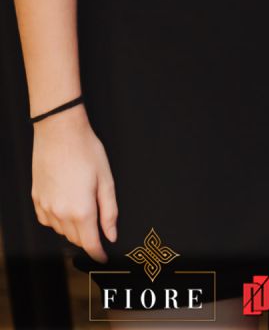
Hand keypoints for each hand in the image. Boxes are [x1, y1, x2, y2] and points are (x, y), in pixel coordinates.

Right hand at [32, 105, 117, 261]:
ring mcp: (45, 207)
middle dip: (88, 238)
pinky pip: (48, 220)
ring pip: (61, 230)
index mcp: (81, 210)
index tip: (104, 258)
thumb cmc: (87, 151)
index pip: (90, 244)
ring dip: (73, 228)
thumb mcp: (106, 179)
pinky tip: (66, 205)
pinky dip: (58, 219)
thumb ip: (109, 211)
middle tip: (98, 227)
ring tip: (83, 208)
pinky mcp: (36, 199)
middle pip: (76, 239)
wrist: (59, 132)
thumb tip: (111, 235)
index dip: (98, 254)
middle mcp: (60, 214)